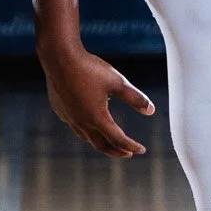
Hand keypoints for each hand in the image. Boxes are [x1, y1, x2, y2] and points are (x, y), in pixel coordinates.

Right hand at [39, 41, 154, 157]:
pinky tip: (87, 121)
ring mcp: (68, 117)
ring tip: (109, 141)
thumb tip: (151, 111)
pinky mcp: (60, 109)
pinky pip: (74, 125)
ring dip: (100, 142)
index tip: (141, 150)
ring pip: (85, 137)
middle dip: (116, 151)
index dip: (131, 146)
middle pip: (101, 145)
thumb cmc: (89, 68)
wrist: (59, 57)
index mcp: (97, 118)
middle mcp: (81, 122)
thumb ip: (135, 98)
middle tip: (127, 153)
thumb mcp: (117, 82)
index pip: (118, 140)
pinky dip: (85, 129)